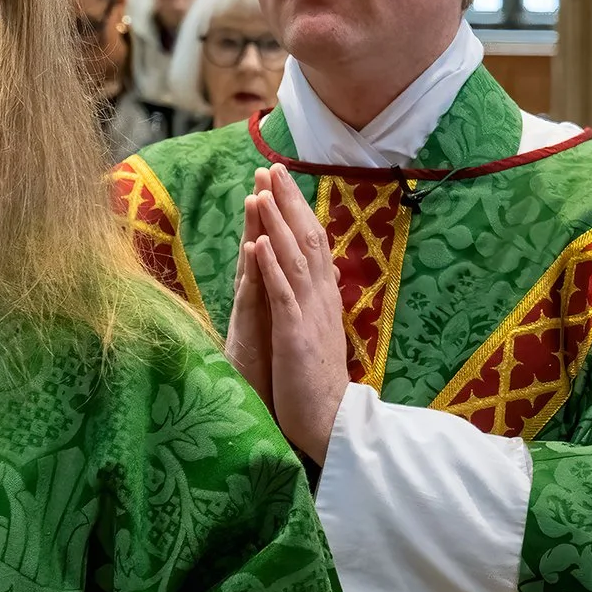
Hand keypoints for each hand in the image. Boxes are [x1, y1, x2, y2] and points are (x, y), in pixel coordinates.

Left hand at [235, 166, 348, 462]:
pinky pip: (282, 293)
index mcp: (325, 299)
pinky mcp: (296, 335)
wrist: (333, 425)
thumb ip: (317, 304)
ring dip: (277, 221)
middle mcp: (321, 299)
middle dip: (287, 201)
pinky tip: (258, 240)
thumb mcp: (319, 336)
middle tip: (271, 167)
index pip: (313, 244)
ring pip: (294, 257)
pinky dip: (271, 264)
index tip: (282, 181)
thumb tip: (322, 276)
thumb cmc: (319, 386)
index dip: (297, 210)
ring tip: (261, 189)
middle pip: (305, 239)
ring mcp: (309, 315)